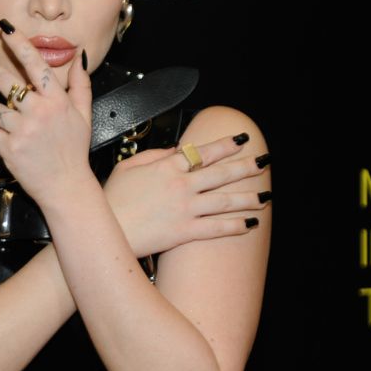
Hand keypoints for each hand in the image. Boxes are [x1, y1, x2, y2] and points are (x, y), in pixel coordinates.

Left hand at [0, 20, 96, 207]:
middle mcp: (39, 111)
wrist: (66, 186)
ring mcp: (23, 130)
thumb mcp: (84, 115)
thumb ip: (81, 84)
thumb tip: (80, 58)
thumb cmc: (74, 151)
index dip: (19, 44)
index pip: (35, 64)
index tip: (6, 29)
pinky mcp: (9, 147)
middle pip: (6, 80)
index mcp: (58, 100)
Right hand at [104, 134, 269, 258]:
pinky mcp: (184, 232)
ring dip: (248, 198)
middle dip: (246, 167)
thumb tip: (175, 151)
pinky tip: (250, 223)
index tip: (242, 139)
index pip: (204, 151)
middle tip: (264, 161)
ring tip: (266, 196)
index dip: (226, 144)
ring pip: (225, 201)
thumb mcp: (127, 166)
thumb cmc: (112, 198)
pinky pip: (216, 227)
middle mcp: (181, 185)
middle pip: (221, 173)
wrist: (104, 229)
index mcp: (167, 166)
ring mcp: (185, 209)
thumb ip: (154, 156)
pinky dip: (235, 225)